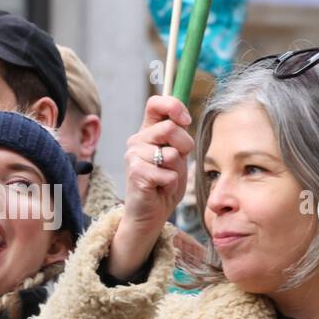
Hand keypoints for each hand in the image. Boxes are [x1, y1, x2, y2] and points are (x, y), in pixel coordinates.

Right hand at [107, 95, 192, 280]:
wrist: (150, 214)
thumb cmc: (165, 184)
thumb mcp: (177, 156)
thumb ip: (179, 137)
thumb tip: (183, 117)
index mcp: (148, 131)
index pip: (155, 104)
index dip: (173, 106)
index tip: (185, 120)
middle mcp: (137, 140)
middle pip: (170, 128)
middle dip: (184, 147)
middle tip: (176, 164)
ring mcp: (133, 156)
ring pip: (171, 154)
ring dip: (177, 171)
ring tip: (165, 180)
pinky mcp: (135, 173)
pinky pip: (169, 174)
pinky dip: (171, 185)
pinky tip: (159, 190)